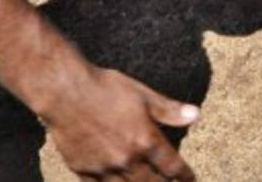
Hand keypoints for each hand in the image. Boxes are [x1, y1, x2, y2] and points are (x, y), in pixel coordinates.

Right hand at [41, 66, 198, 179]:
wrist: (64, 92)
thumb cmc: (104, 88)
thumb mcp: (142, 94)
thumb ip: (169, 110)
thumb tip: (196, 115)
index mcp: (145, 140)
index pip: (172, 166)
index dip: (184, 175)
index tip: (190, 179)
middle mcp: (127, 159)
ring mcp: (104, 168)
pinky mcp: (83, 170)